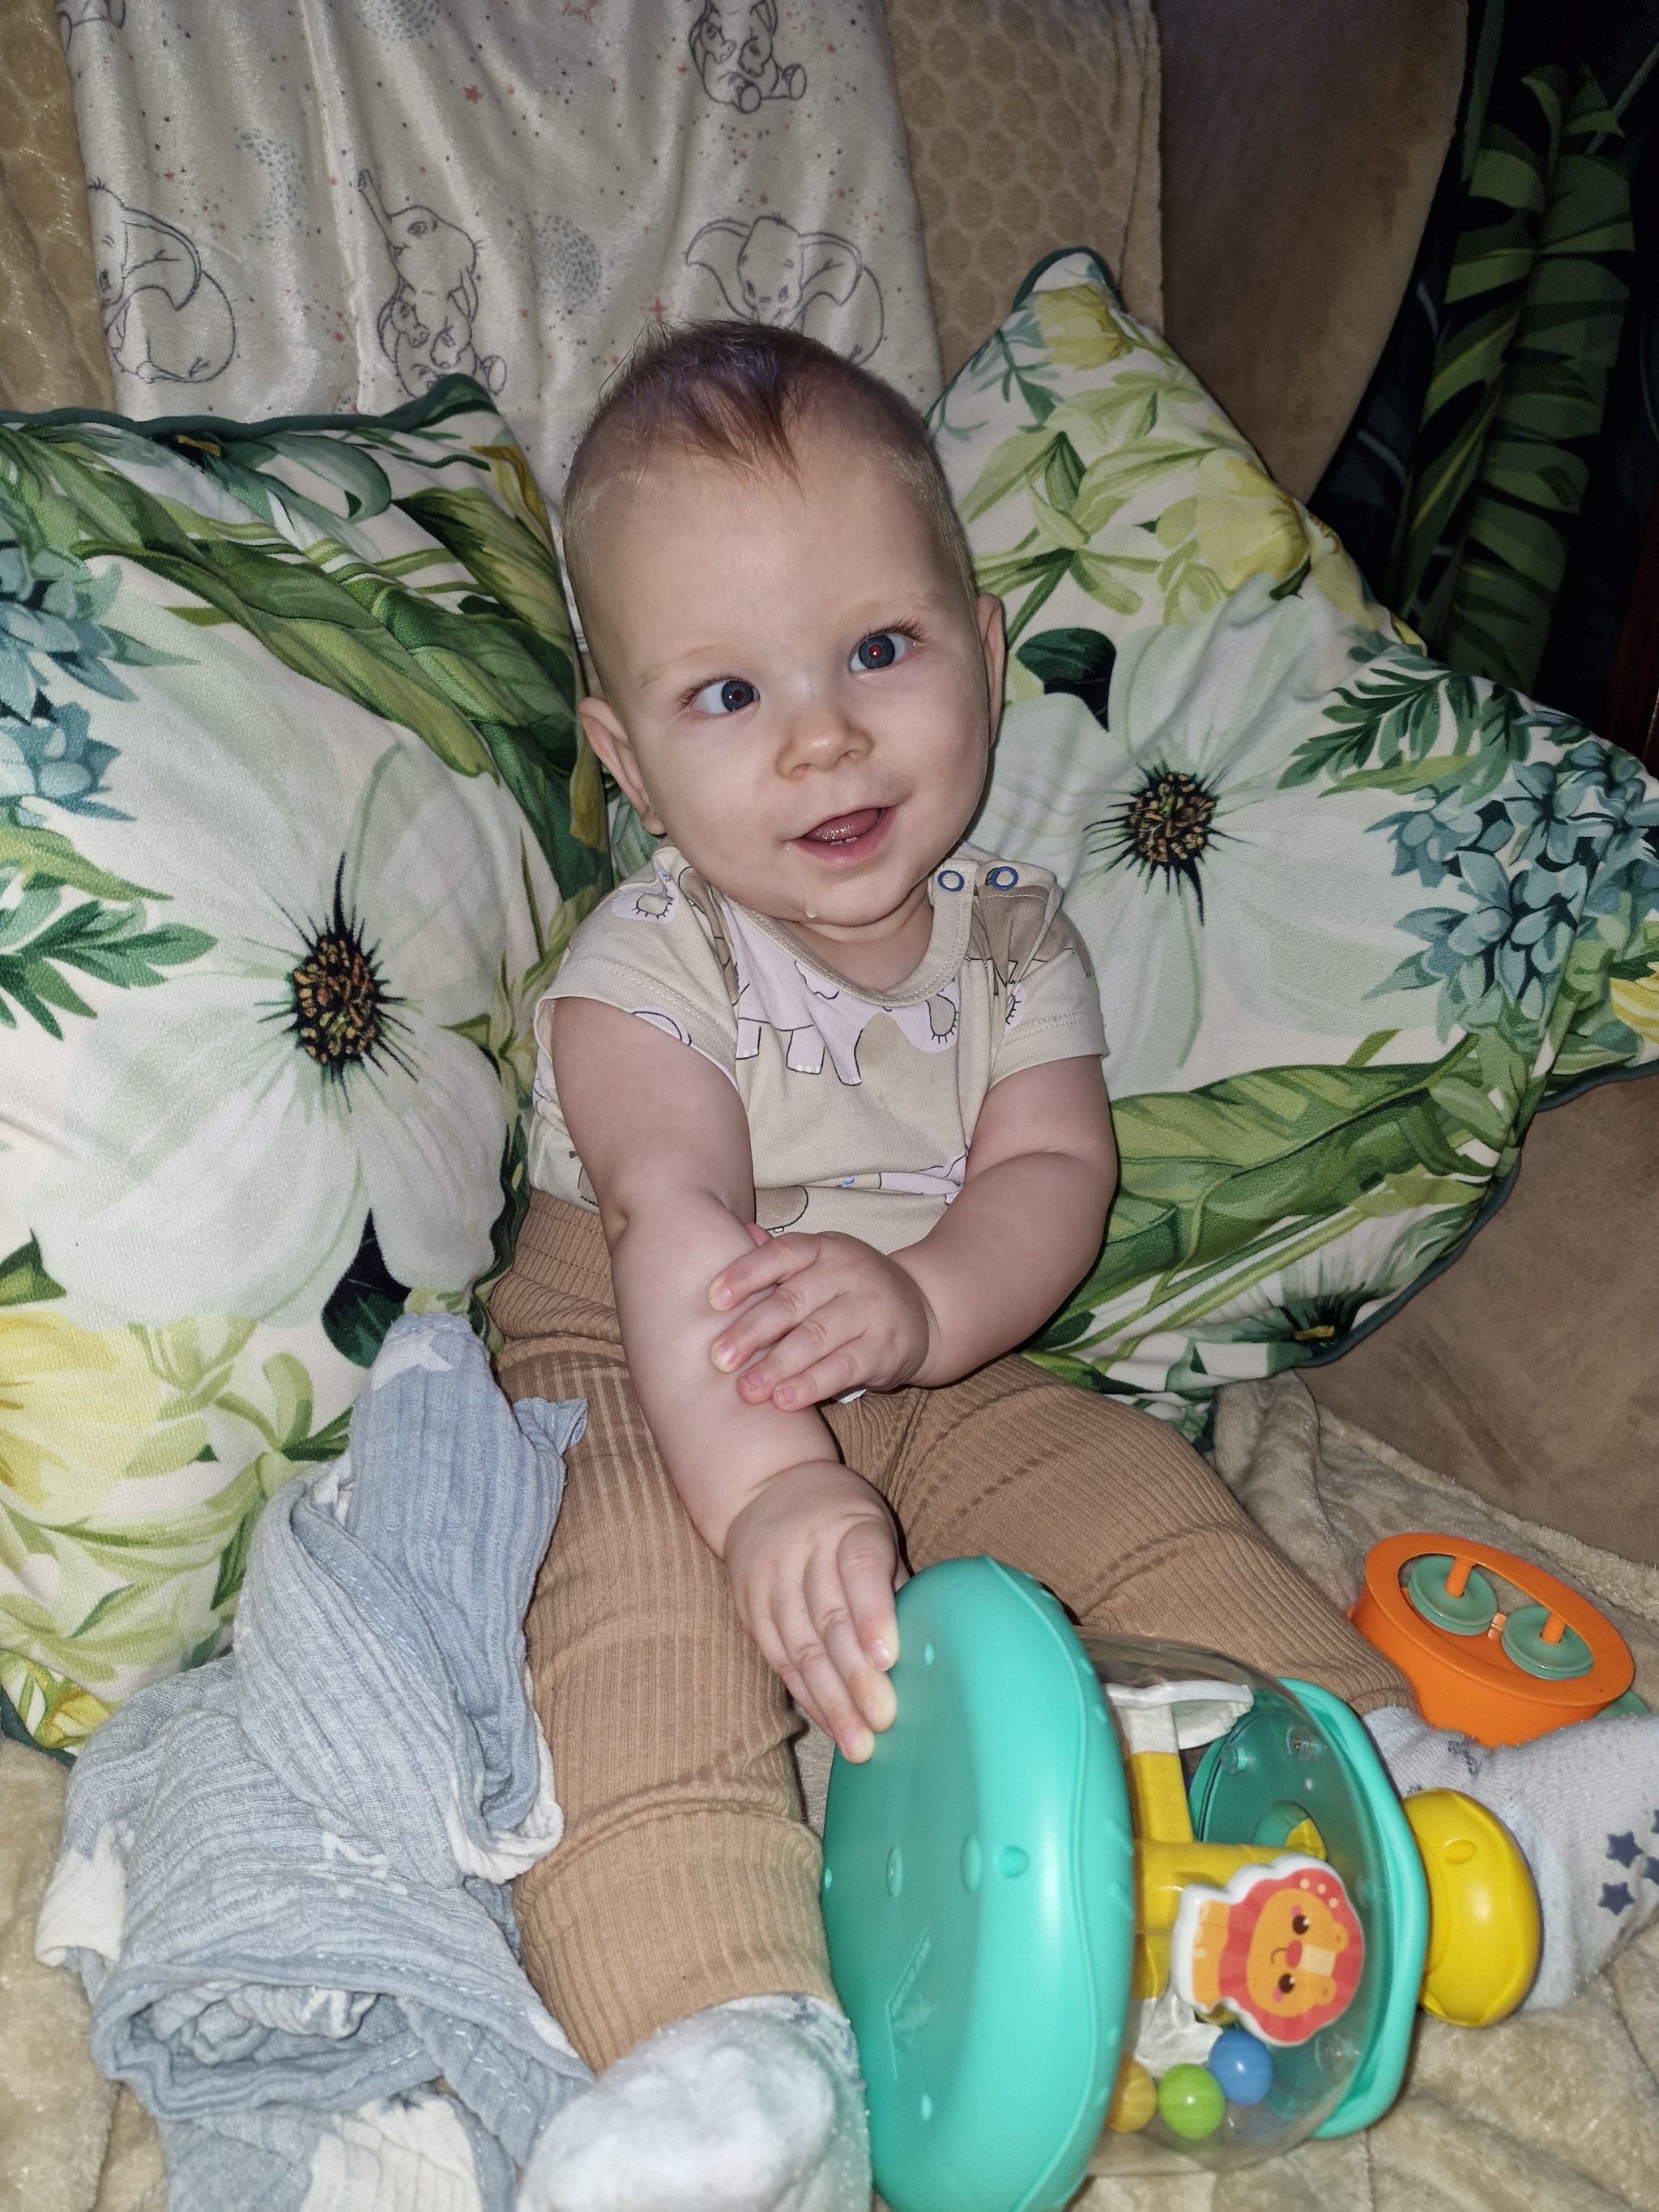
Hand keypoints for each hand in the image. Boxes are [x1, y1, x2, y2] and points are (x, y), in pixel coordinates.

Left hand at [708, 1229, 937, 1408]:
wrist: (924, 1311)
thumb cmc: (849, 1290)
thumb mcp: (819, 1265)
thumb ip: (778, 1258)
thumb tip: (737, 1234)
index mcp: (824, 1248)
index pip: (781, 1255)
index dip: (745, 1275)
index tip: (712, 1300)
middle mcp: (848, 1272)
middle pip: (793, 1301)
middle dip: (752, 1331)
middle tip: (718, 1359)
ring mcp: (870, 1309)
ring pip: (816, 1337)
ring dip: (777, 1365)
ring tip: (746, 1389)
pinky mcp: (885, 1348)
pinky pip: (843, 1368)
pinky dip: (811, 1385)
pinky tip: (784, 1400)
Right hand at [723, 1461, 904, 1759]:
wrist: (765, 1489)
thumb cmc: (842, 1520)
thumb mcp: (874, 1528)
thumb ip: (897, 1581)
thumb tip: (934, 1646)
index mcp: (849, 1527)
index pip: (860, 1570)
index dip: (873, 1615)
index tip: (889, 1660)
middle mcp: (805, 1551)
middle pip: (830, 1620)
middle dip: (857, 1677)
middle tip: (883, 1722)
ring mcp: (771, 1581)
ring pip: (801, 1648)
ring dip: (831, 1701)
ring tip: (859, 1744)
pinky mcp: (750, 1608)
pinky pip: (779, 1660)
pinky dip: (807, 1696)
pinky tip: (830, 1724)